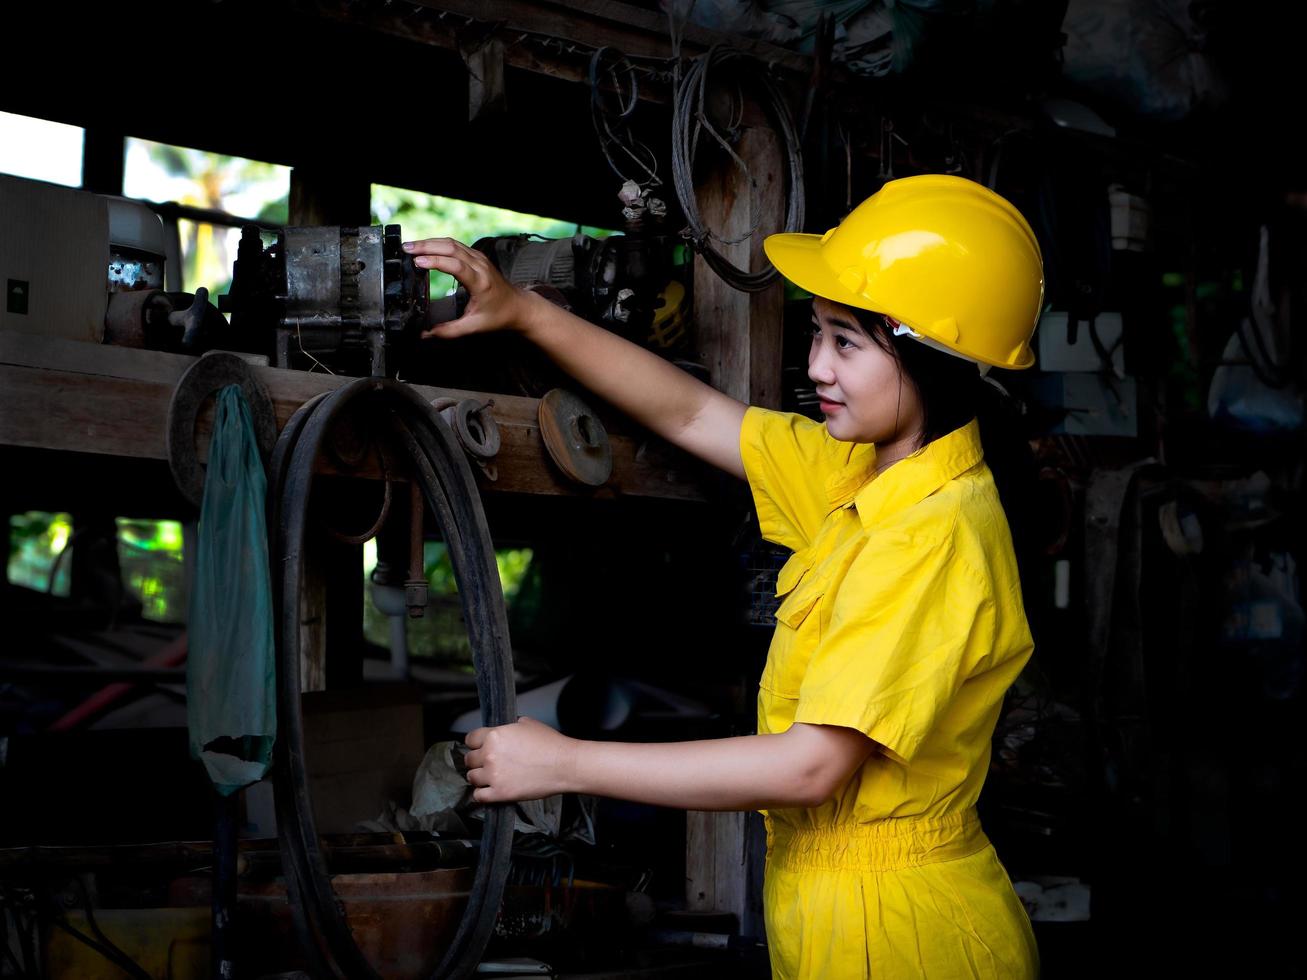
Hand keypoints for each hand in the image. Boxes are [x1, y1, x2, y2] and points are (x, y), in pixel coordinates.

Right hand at [403, 238, 528, 339]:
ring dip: (430, 242)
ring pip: (452, 243)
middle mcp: (481, 266)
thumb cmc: (499, 316)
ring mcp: (479, 258)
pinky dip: (438, 244)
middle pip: (451, 248)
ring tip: (410, 247)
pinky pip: (456, 245)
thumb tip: (425, 334)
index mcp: (481, 282)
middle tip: (406, 249)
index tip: (417, 262)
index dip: (436, 261)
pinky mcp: (477, 256)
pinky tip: (425, 247)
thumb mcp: (474, 327)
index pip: (456, 265)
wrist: (518, 306)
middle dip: (427, 246)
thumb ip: (449, 331)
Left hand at [463, 716, 578, 802]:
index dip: (475, 743)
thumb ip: (508, 727)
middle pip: (469, 759)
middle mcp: (490, 754)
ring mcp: (494, 775)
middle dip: (477, 760)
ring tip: (490, 776)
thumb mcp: (527, 724)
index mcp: (495, 735)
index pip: (470, 739)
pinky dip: (482, 794)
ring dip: (479, 777)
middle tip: (487, 762)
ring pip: (471, 777)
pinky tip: (490, 790)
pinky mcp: (500, 793)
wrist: (564, 765)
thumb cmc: (550, 745)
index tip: (478, 747)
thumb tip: (503, 730)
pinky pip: (478, 796)